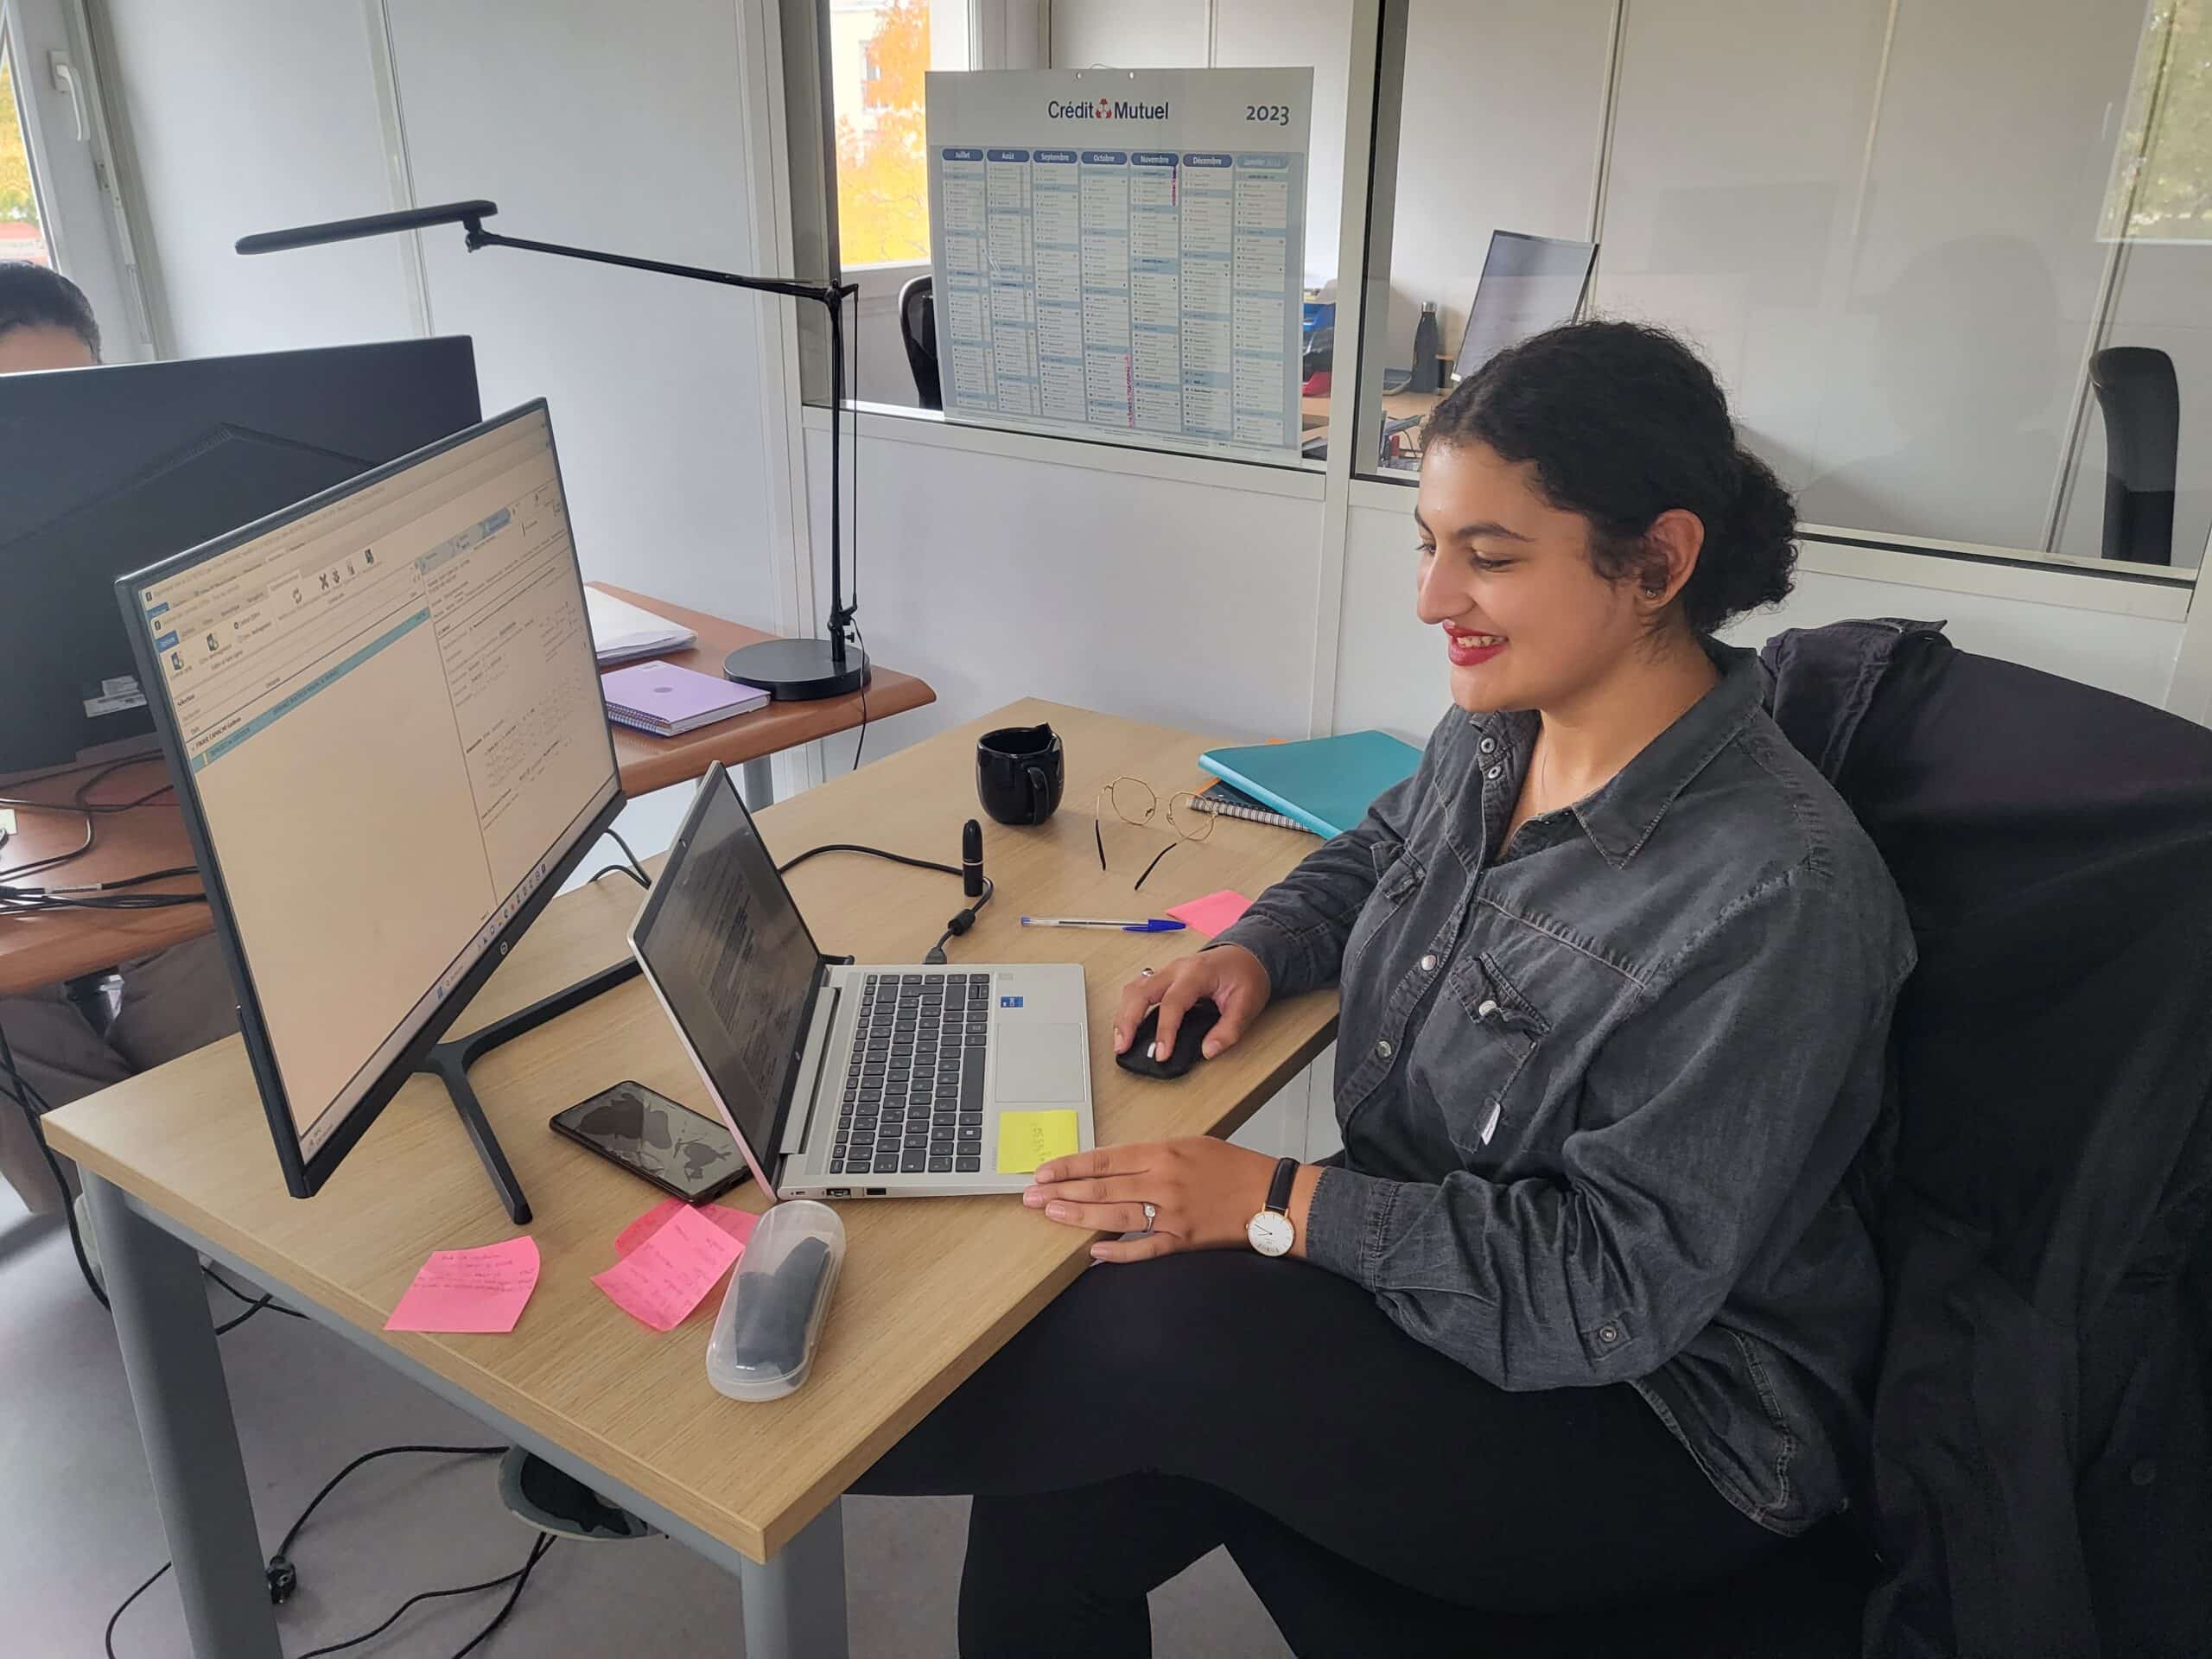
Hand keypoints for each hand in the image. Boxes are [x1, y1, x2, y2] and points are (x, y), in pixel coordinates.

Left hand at [1024, 1137, 1284, 1261]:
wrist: (1270, 1195)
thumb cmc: (1232, 1166)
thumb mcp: (1191, 1144)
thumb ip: (1151, 1154)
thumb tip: (1112, 1165)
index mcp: (1163, 1152)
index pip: (1104, 1160)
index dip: (1070, 1166)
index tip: (1043, 1171)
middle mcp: (1163, 1181)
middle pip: (1101, 1188)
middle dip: (1061, 1191)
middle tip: (1030, 1195)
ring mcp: (1172, 1214)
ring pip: (1115, 1217)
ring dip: (1078, 1216)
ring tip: (1049, 1213)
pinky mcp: (1184, 1241)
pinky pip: (1144, 1249)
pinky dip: (1118, 1252)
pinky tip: (1093, 1253)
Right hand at [1113, 944, 1270, 1062]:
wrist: (1246, 955)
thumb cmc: (1245, 974)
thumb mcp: (1247, 1004)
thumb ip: (1229, 1029)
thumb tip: (1209, 1050)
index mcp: (1197, 972)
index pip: (1173, 1002)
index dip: (1165, 1031)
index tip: (1161, 1054)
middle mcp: (1177, 969)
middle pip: (1141, 991)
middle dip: (1128, 1020)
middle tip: (1122, 1046)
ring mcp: (1167, 971)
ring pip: (1134, 989)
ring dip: (1123, 1014)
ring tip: (1120, 1040)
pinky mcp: (1163, 978)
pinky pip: (1138, 988)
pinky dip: (1128, 1007)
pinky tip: (1126, 1024)